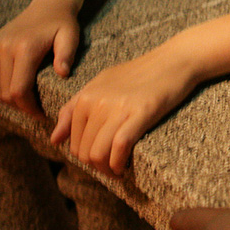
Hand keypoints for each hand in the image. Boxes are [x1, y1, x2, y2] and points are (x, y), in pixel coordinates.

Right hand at [0, 2, 79, 117]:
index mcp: (24, 48)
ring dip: (10, 99)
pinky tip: (19, 88)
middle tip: (37, 110)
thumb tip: (63, 74)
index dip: (28, 108)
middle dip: (20, 106)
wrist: (47, 6)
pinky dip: (2, 88)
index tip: (42, 115)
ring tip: (29, 101)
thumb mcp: (70, 37)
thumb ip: (67, 55)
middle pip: (5, 92)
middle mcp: (3, 48)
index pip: (18, 90)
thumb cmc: (63, 24)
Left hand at [50, 49, 195, 174]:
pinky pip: (119, 148)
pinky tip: (126, 166)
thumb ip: (74, 109)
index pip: (73, 142)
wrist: (175, 59)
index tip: (101, 158)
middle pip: (84, 151)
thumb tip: (54, 139)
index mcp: (85, 96)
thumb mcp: (101, 84)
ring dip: (107, 169)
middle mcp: (97, 102)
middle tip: (112, 166)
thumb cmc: (140, 73)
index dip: (86, 157)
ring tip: (118, 169)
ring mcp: (118, 108)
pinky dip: (119, 163)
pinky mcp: (140, 113)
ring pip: (98, 154)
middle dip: (96, 166)